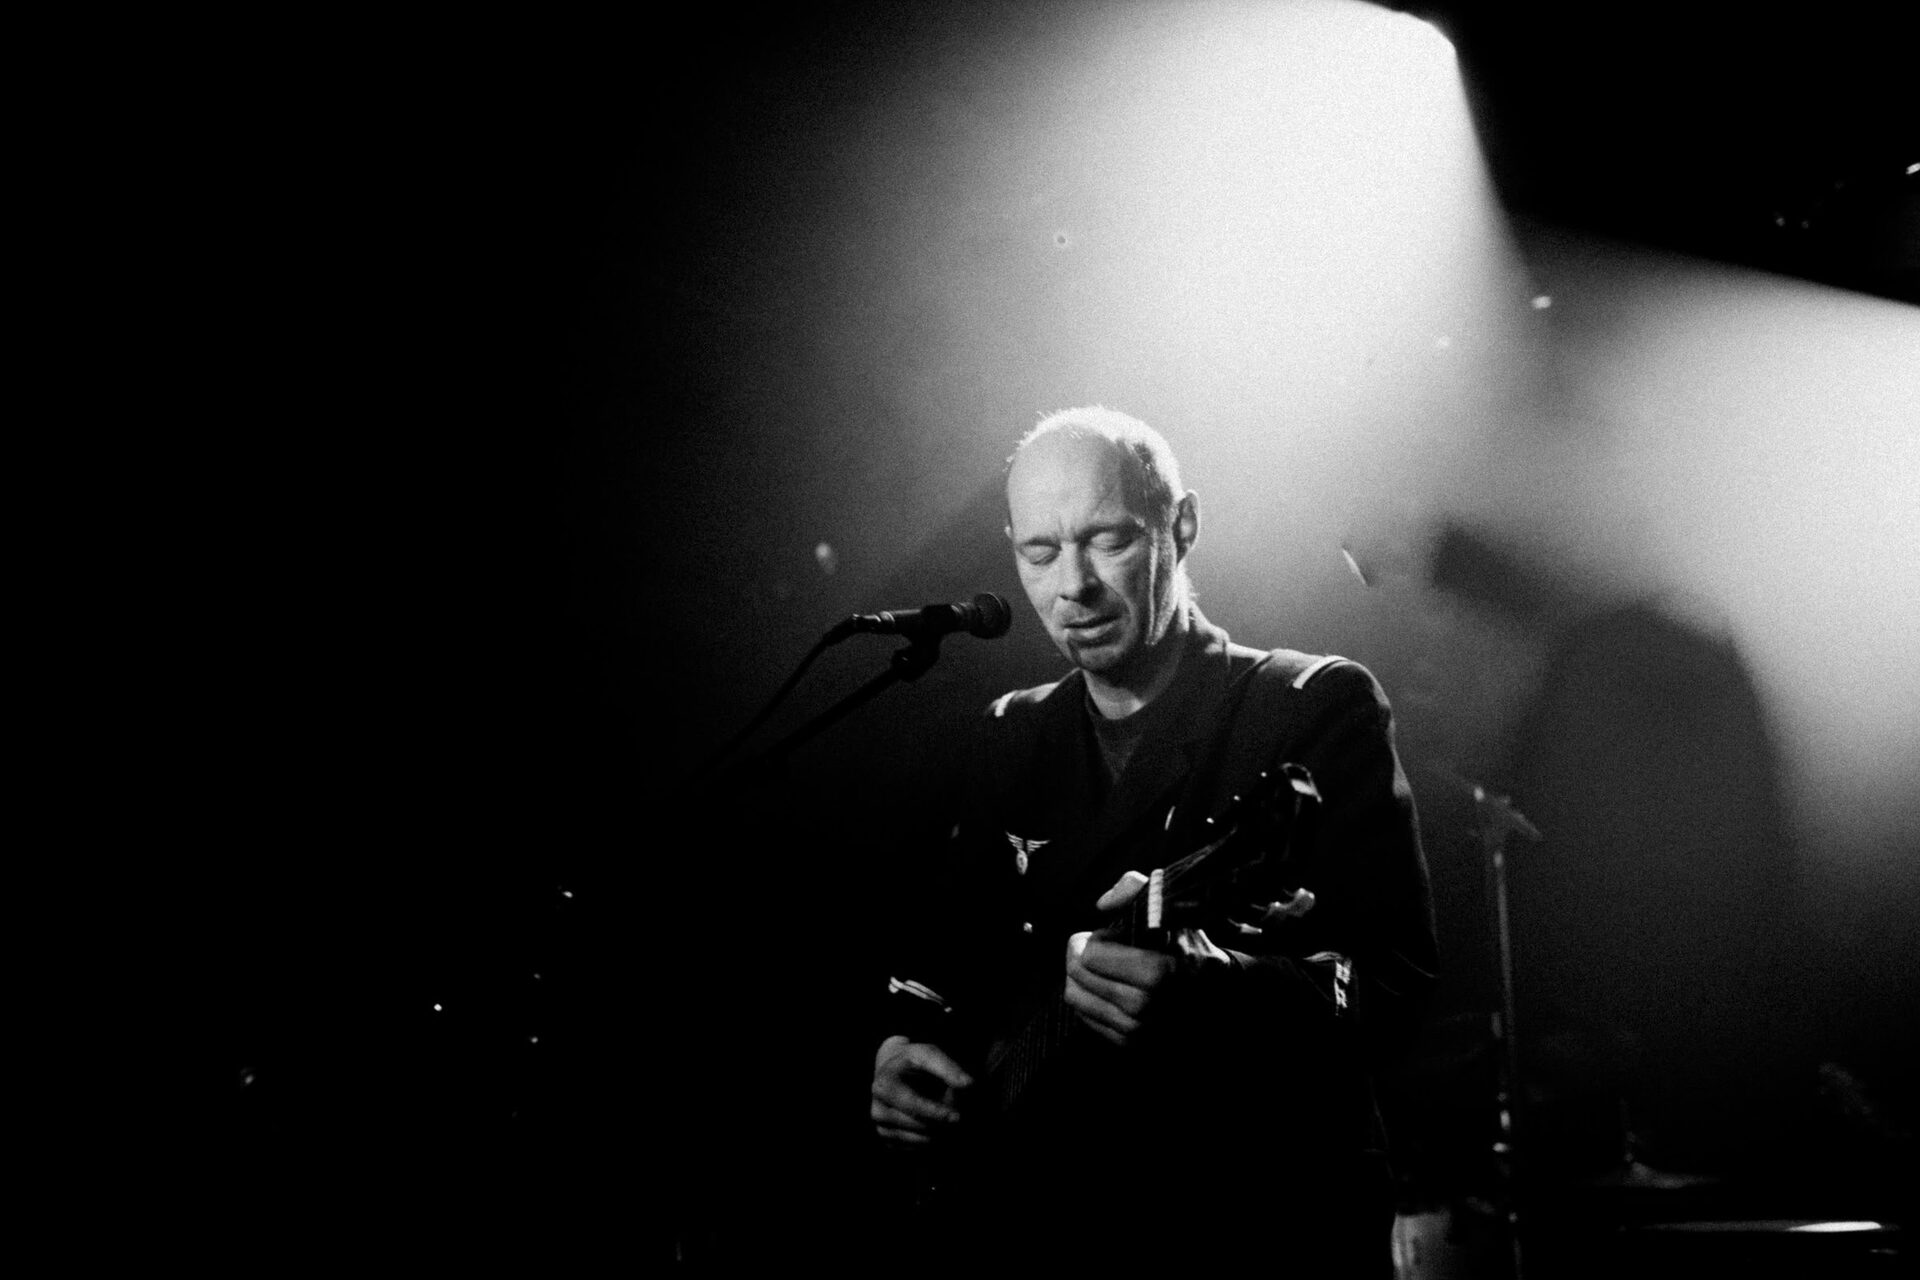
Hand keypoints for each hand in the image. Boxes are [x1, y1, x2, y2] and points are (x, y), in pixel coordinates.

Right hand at [871, 1036, 972, 1146]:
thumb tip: (968, 1084)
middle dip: (942, 1123)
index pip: (913, 1106)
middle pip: (918, 1126)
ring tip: (947, 1116)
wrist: (892, 1072)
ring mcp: (881, 1128)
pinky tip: (937, 1124)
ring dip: (940, 1132)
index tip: (957, 1117)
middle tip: (959, 1116)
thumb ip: (948, 1068)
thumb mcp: (928, 1055)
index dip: (936, 1112)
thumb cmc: (913, 1062)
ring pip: (920, 1140)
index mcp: (884, 1086)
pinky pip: (918, 1148)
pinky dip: (933, 1139)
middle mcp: (877, 1110)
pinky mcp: (889, 1141)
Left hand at [1063, 873, 1233, 1047]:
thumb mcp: (1172, 911)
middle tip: (1097, 947)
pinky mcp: (1130, 1046)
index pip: (1088, 954)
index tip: (1112, 935)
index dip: (1095, 938)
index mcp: (1156, 971)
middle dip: (1079, 954)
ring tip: (1102, 966)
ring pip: (1074, 997)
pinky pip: (1085, 1017)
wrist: (1218, 994)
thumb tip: (1102, 904)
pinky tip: (1107, 987)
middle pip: (1077, 975)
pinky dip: (1088, 999)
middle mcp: (1145, 1006)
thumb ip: (1137, 890)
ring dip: (1080, 977)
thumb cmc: (1190, 949)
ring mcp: (1137, 1031)